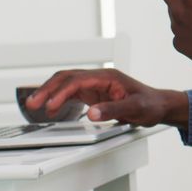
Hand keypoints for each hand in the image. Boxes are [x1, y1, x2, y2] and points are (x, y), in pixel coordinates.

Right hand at [24, 68, 188, 128]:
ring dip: (50, 92)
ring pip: (66, 84)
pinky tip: (51, 108)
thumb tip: (92, 114)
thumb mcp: (135, 108)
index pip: (77, 80)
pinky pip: (71, 93)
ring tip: (34, 104)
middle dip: (48, 89)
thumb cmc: (150, 104)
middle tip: (33, 102)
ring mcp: (95, 85)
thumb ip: (113, 110)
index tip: (51, 105)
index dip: (61, 92)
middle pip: (67, 78)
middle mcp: (99, 78)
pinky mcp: (94, 94)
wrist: (158, 105)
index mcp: (107, 77)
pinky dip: (59, 98)